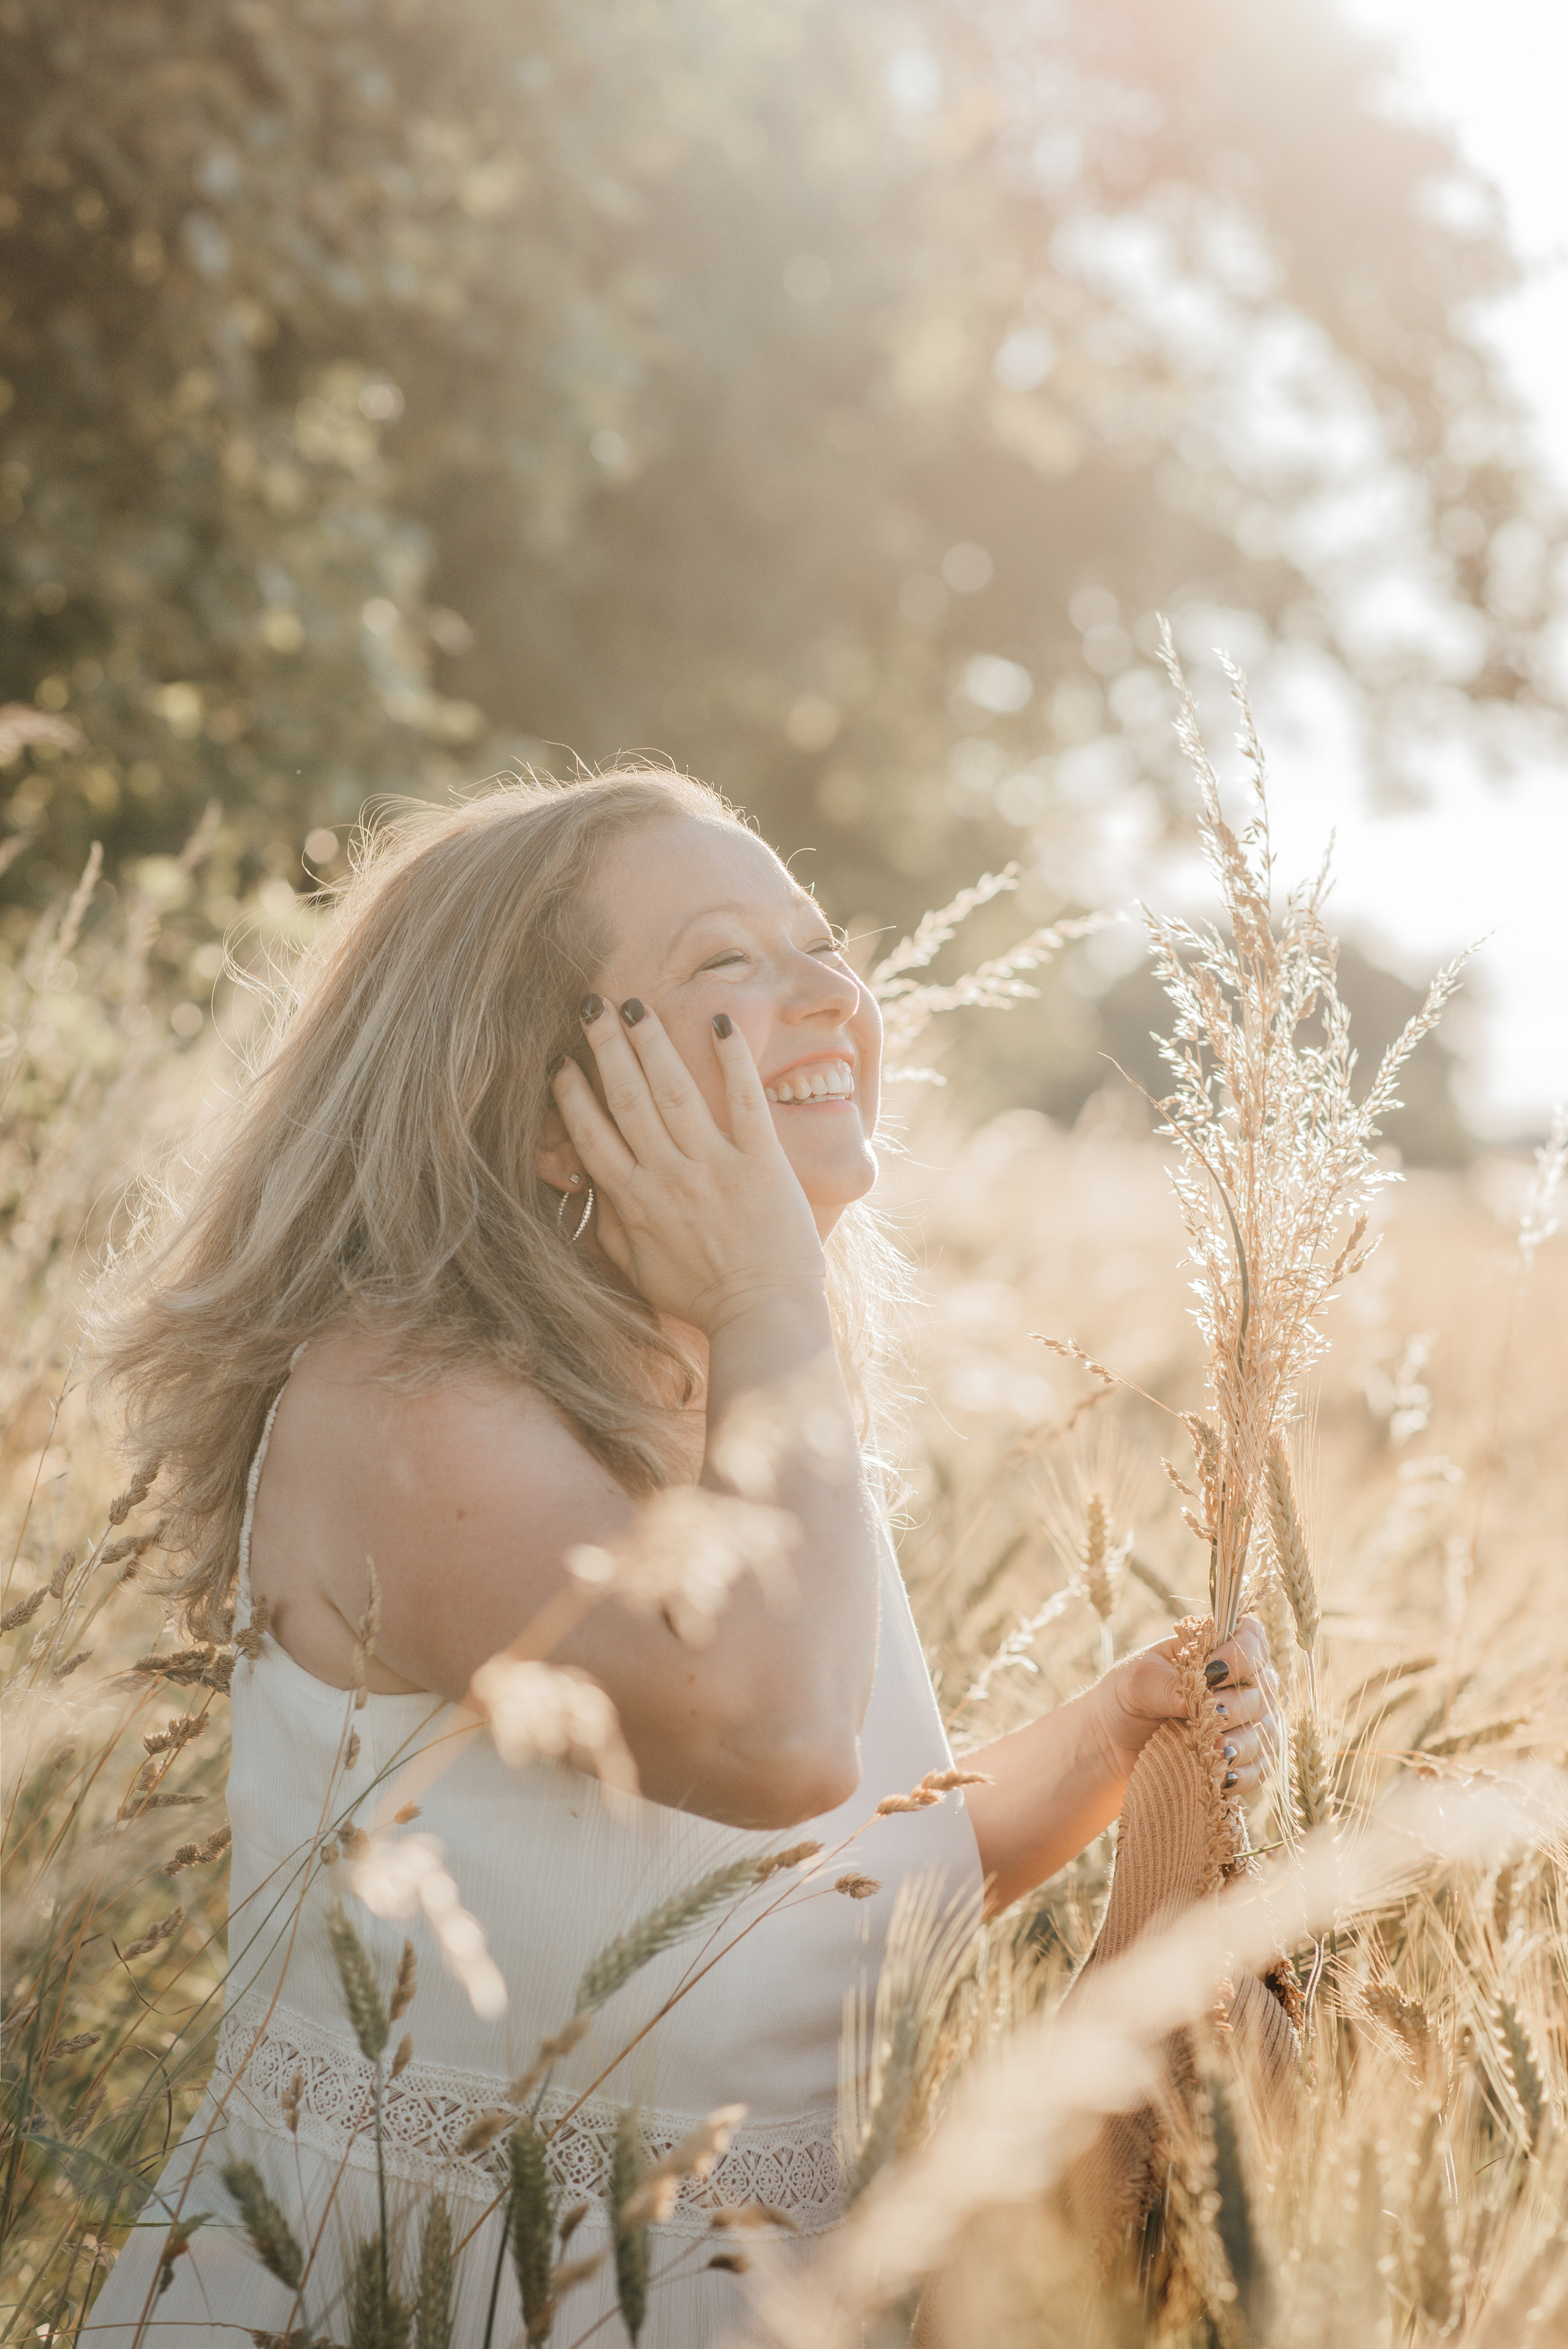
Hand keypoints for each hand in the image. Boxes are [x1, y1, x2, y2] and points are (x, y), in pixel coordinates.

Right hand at [551, 997, 827, 1334]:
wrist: (764, 1314)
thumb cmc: (702, 1297)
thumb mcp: (638, 1270)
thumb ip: (610, 1226)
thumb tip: (589, 1187)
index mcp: (634, 1200)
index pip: (591, 1134)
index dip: (572, 1093)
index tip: (561, 1060)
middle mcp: (668, 1174)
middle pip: (626, 1098)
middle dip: (605, 1047)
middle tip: (592, 1006)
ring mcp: (715, 1164)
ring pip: (673, 1090)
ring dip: (652, 1043)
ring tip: (636, 1005)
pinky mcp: (761, 1160)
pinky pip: (743, 1100)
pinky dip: (733, 1060)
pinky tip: (723, 1023)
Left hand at [1091, 1614, 1282, 1798]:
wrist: (1115, 1739)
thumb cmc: (1130, 1695)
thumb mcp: (1138, 1680)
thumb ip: (1167, 1684)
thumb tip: (1197, 1701)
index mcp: (1217, 1651)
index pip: (1250, 1639)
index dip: (1241, 1653)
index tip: (1213, 1670)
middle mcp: (1241, 1684)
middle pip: (1262, 1689)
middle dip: (1238, 1703)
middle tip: (1214, 1713)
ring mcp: (1247, 1723)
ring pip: (1263, 1732)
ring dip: (1243, 1743)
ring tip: (1217, 1750)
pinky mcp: (1244, 1759)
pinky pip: (1259, 1769)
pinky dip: (1244, 1775)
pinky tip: (1224, 1778)